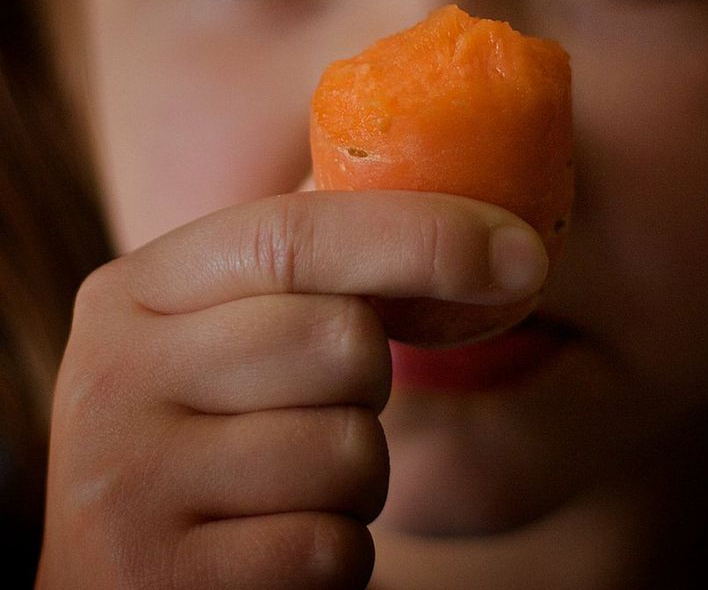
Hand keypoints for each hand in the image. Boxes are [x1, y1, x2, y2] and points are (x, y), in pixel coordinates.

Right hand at [36, 190, 546, 588]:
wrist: (127, 570)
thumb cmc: (213, 429)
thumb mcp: (233, 331)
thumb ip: (312, 269)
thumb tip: (486, 228)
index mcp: (137, 290)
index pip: (297, 232)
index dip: (424, 234)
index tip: (522, 252)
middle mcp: (111, 374)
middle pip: (341, 342)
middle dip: (370, 383)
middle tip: (320, 404)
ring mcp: (124, 484)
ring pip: (349, 451)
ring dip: (357, 479)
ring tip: (289, 484)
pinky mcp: (159, 582)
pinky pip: (330, 550)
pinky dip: (334, 551)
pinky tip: (273, 544)